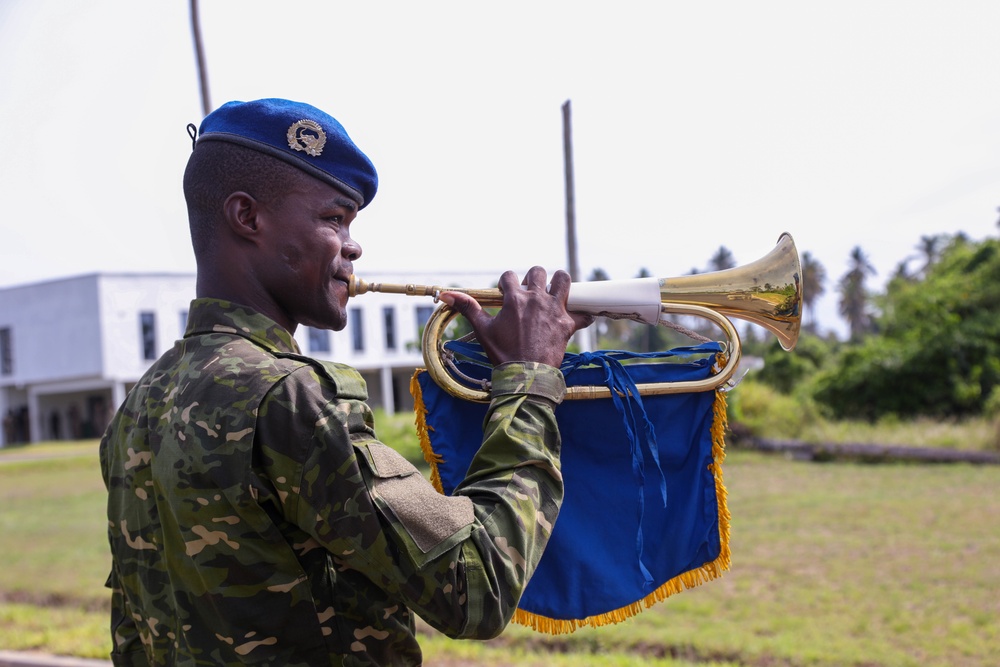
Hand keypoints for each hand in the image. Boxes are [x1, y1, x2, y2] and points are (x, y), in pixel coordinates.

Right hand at [439, 267, 593, 367]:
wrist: (525, 375)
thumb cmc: (503, 353)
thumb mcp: (483, 329)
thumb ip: (467, 307)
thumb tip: (445, 294)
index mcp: (515, 298)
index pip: (509, 276)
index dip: (506, 283)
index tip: (506, 294)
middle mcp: (536, 299)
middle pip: (538, 272)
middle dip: (533, 278)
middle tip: (530, 294)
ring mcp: (554, 309)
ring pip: (564, 280)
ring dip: (560, 283)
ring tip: (555, 294)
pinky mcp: (568, 324)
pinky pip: (584, 313)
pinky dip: (583, 315)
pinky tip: (578, 318)